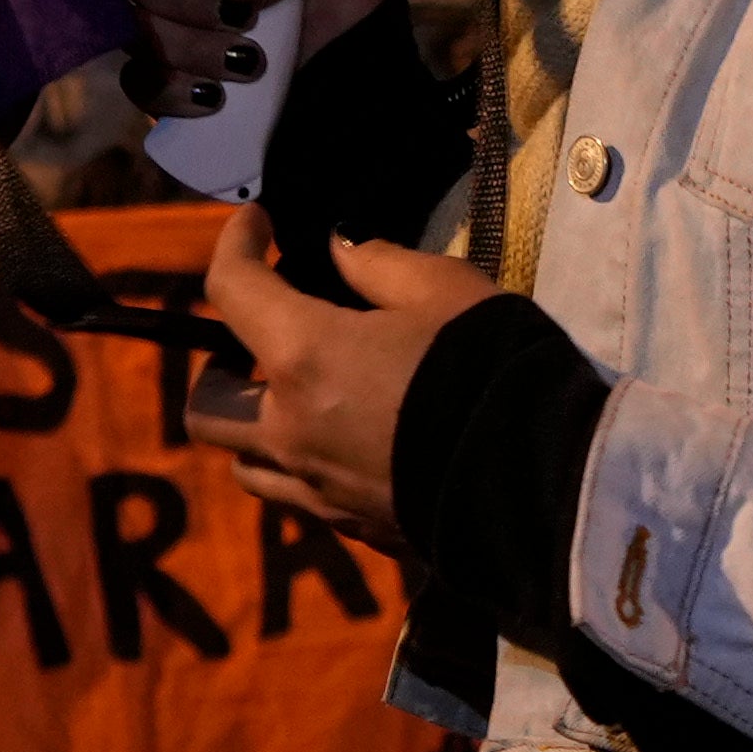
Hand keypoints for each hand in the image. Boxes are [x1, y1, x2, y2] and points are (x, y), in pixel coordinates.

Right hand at [111, 0, 400, 111]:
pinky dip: (174, 90)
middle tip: (240, 16)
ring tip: (248, 64)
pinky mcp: (163, 82)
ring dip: (190, 47)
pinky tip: (216, 97)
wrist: (353, 99)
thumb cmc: (349, 14)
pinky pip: (137, 82)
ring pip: (133, 27)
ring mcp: (165, 29)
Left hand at [181, 204, 493, 531]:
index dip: (234, 244)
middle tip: (265, 335)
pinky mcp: (351, 527)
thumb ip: (376, 264)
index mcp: (304, 357)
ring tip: (300, 395)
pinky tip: (347, 437)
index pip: (231, 290)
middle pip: (207, 405)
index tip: (257, 224)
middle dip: (222, 363)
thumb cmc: (491, 368)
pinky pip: (298, 495)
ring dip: (254, 424)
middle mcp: (290, 430)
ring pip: (245, 462)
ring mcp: (316, 489)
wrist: (546, 482)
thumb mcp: (444, 288)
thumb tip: (337, 253)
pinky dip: (302, 462)